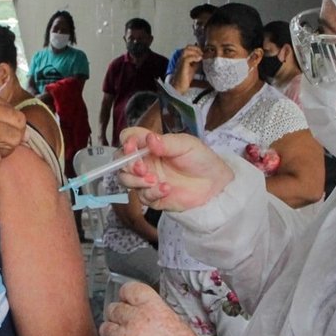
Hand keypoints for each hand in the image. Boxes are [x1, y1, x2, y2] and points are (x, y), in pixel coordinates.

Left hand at [100, 281, 201, 335]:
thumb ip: (160, 317)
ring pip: (105, 328)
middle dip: (119, 314)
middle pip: (114, 308)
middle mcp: (134, 321)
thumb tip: (152, 317)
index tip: (128, 298)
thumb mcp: (180, 327)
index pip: (130, 289)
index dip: (128, 294)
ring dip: (113, 332)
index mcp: (153, 309)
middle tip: (126, 323)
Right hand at [115, 129, 233, 211]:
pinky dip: (152, 193)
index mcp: (150, 146)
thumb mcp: (186, 144)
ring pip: (126, 181)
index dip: (126, 142)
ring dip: (136, 181)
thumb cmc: (200, 159)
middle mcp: (145, 162)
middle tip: (142, 168)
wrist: (215, 184)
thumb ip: (166, 142)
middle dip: (128, 166)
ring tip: (154, 180)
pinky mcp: (152, 197)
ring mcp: (147, 180)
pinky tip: (167, 189)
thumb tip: (149, 139)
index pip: (128, 139)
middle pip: (121, 162)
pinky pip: (142, 197)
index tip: (132, 147)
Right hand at [169, 43, 203, 91]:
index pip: (190, 48)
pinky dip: (194, 57)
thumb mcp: (193, 68)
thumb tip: (203, 57)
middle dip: (197, 48)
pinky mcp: (182, 67)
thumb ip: (197, 62)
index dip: (198, 48)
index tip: (204, 52)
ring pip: (186, 50)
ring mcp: (180, 62)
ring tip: (201, 56)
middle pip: (188, 47)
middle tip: (203, 54)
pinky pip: (187, 58)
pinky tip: (199, 59)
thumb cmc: (185, 79)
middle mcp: (181, 58)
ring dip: (195, 52)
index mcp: (184, 58)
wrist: (178, 87)